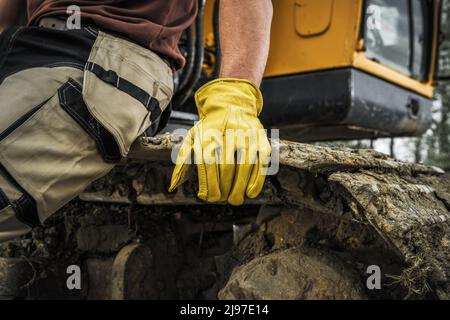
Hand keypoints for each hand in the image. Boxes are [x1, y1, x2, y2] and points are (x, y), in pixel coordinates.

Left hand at [169, 78, 270, 205]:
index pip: (208, 163)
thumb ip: (183, 160)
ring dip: (240, 187)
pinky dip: (257, 179)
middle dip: (225, 188)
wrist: (231, 104)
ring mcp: (246, 136)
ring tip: (235, 200)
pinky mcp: (260, 138)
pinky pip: (262, 161)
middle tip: (223, 200)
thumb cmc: (209, 128)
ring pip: (245, 165)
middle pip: (227, 166)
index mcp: (208, 135)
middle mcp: (228, 134)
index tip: (209, 198)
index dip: (209, 183)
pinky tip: (251, 192)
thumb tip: (173, 186)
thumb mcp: (192, 137)